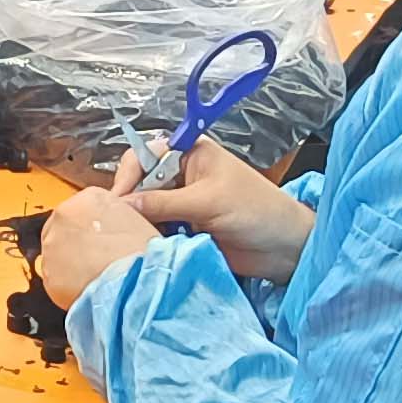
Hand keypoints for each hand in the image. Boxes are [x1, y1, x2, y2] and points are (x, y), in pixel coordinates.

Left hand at [40, 187, 158, 310]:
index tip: (98, 239)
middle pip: (64, 227)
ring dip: (70, 264)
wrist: (138, 285)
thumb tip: (112, 226)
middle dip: (76, 243)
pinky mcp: (48, 274)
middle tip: (95, 259)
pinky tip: (87, 289)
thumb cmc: (143, 255)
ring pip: (56, 253)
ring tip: (94, 276)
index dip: (92, 227)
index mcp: (89, 198)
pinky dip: (67, 286)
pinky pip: (55, 279)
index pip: (82, 207)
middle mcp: (64, 216)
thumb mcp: (137, 220)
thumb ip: (116, 216)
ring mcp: (52, 245)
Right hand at [112, 136, 313, 285]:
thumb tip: (122, 205)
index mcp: (190, 154)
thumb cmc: (257, 211)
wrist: (284, 248)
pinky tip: (144, 247)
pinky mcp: (183, 229)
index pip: (144, 156)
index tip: (116, 201)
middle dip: (130, 202)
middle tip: (118, 225)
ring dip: (138, 223)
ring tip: (129, 239)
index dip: (128, 176)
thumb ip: (164, 203)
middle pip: (140, 184)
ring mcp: (181, 204)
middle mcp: (181, 176)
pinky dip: (149, 238)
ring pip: (145, 210)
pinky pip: (155, 230)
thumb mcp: (208, 202)